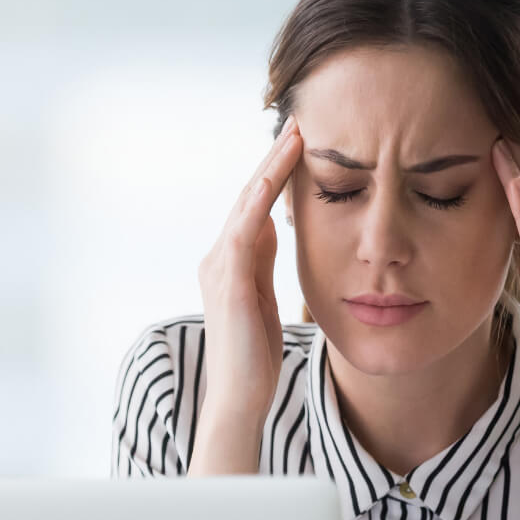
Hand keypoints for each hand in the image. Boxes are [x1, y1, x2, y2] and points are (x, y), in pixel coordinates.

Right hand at [196, 116, 300, 425]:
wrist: (237, 397)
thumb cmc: (254, 358)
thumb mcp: (265, 300)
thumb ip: (264, 264)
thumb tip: (275, 227)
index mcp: (230, 262)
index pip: (254, 207)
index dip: (276, 174)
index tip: (301, 144)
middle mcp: (218, 257)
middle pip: (249, 196)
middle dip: (274, 159)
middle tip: (298, 121)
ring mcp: (220, 266)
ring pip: (247, 203)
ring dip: (271, 167)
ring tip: (295, 134)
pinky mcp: (229, 280)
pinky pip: (246, 228)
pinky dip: (262, 197)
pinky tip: (279, 175)